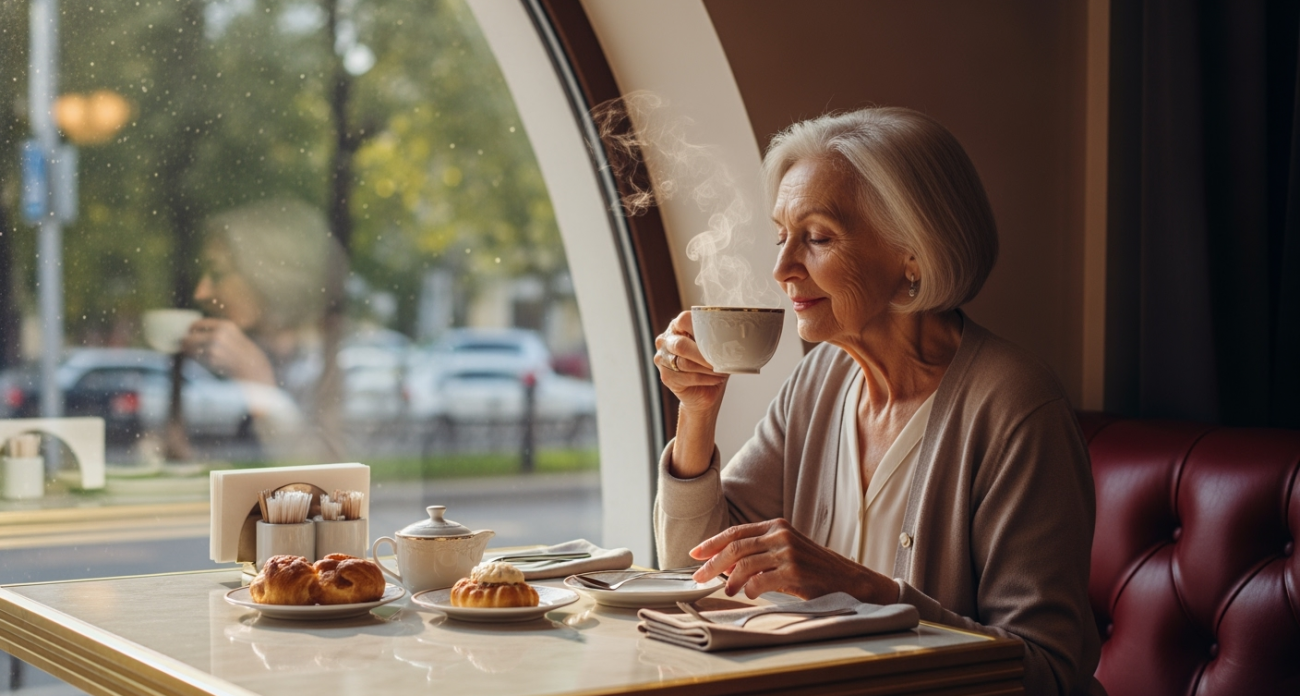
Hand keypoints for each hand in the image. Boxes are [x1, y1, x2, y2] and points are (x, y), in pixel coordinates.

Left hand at [182, 318, 275, 385]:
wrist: (253, 367)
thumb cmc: (242, 352)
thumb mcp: (233, 334)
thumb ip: (216, 330)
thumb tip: (193, 331)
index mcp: (224, 325)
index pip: (197, 324)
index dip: (190, 329)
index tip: (189, 334)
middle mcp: (219, 334)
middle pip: (190, 336)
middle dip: (185, 342)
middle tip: (184, 345)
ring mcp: (214, 347)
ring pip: (190, 348)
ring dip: (188, 351)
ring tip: (190, 353)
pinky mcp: (212, 360)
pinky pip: (195, 358)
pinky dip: (194, 359)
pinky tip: (199, 360)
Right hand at [653, 311, 727, 414]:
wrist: (703, 392)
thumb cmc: (710, 365)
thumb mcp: (714, 347)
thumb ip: (718, 339)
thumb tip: (736, 335)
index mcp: (677, 326)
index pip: (684, 320)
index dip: (701, 329)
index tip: (719, 338)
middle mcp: (665, 340)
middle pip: (681, 345)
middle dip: (704, 354)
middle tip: (721, 359)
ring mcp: (662, 359)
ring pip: (685, 363)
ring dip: (707, 368)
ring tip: (722, 370)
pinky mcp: (666, 377)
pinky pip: (687, 377)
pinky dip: (706, 379)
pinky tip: (716, 379)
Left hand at [689, 519, 899, 602]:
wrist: (847, 579)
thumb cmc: (813, 568)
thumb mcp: (784, 553)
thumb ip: (757, 555)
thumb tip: (724, 567)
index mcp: (776, 525)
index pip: (735, 531)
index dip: (712, 542)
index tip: (695, 553)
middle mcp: (780, 534)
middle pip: (735, 546)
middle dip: (712, 563)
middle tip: (699, 577)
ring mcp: (787, 551)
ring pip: (744, 563)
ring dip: (730, 580)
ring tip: (727, 591)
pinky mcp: (794, 570)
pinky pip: (760, 580)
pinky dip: (749, 589)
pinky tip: (749, 594)